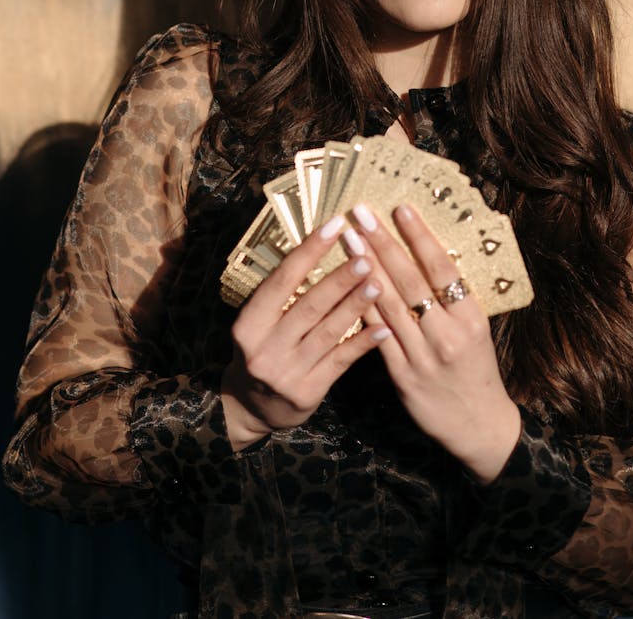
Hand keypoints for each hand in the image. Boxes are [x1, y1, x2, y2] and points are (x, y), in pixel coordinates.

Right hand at [221, 214, 389, 450]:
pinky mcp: (308, 393)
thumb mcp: (258, 323)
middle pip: (309, 306)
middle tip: (366, 255)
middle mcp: (264, 348)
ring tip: (379, 282)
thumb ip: (282, 296)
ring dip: (356, 305)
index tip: (334, 225)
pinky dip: (363, 342)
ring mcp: (286, 373)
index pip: (282, 280)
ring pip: (328, 332)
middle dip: (340, 279)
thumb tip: (319, 248)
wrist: (248, 408)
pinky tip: (384, 327)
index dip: (309, 251)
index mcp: (249, 324)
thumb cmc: (260, 350)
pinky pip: (341, 361)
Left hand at [349, 202, 520, 483]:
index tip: (401, 208)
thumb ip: (452, 298)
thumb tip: (425, 254)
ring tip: (349, 240)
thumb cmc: (475, 368)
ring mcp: (424, 355)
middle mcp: (448, 333)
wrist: (479, 425)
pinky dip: (363, 309)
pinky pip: (378, 336)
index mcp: (471, 317)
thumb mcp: (475, 329)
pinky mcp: (403, 376)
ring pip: (390, 304)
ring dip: (366, 268)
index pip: (442, 268)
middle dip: (384, 243)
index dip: (420, 236)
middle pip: (411, 280)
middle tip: (362, 214)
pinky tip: (347, 286)